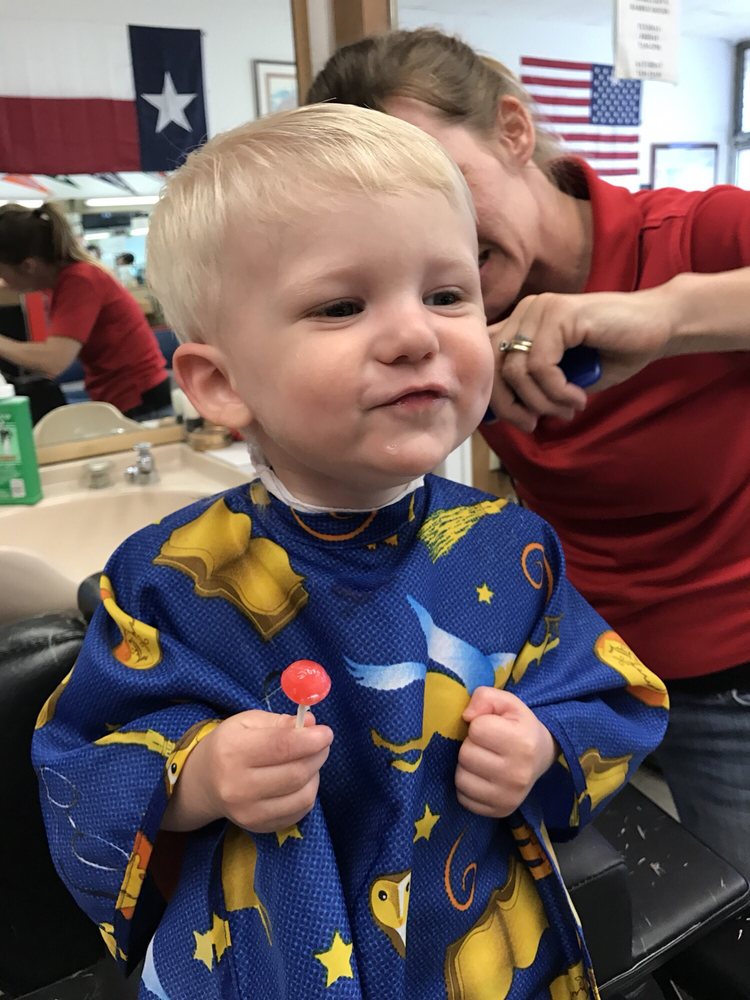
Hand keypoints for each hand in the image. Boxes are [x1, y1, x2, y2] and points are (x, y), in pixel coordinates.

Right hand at [163, 709, 332, 833]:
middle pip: (295, 773)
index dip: (311, 739)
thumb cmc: (230, 744)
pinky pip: (299, 812)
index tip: (326, 733)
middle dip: (317, 755)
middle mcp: (238, 786)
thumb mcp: (248, 722)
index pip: (282, 746)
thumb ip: (281, 722)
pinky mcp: (258, 827)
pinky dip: (307, 793)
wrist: (204, 782)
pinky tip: (300, 781)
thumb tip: (312, 725)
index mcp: (233, 752)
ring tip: (309, 761)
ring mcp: (247, 812)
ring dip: (315, 775)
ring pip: (302, 796)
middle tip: (321, 743)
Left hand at [455, 687, 556, 817]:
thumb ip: (485, 696)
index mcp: (522, 744)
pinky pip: (464, 798)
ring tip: (483, 761)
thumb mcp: (507, 702)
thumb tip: (466, 716)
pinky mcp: (500, 812)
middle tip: (486, 746)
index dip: (479, 724)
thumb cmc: (519, 726)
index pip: (477, 729)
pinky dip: (468, 786)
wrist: (541, 756)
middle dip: (471, 746)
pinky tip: (482, 777)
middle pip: (466, 755)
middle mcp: (517, 775)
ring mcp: (509, 797)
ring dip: (466, 767)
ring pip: (461, 778)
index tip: (492, 728)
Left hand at [489, 288, 672, 431]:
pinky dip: (557, 390)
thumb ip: (533, 387)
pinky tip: (577, 397)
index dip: (498, 398)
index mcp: (522, 323)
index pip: (488, 362)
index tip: (524, 421)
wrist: (659, 327)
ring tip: (568, 409)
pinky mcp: (561, 313)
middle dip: (513, 406)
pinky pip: (541, 365)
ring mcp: (542, 308)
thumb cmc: (614, 353)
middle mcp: (527, 311)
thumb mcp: (564, 377)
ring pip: (518, 370)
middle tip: (537, 423)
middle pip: (495, 368)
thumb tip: (500, 413)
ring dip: (542, 401)